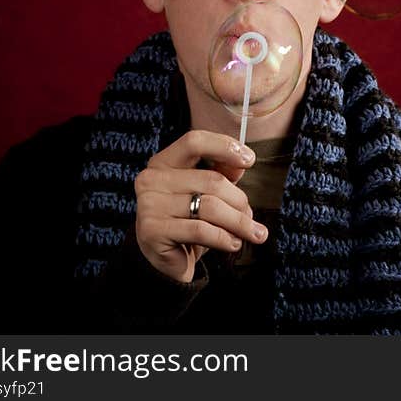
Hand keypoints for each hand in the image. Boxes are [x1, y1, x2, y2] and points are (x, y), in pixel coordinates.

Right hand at [133, 130, 267, 281]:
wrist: (168, 259)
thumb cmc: (190, 219)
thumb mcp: (207, 192)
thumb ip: (222, 173)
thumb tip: (242, 162)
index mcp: (164, 162)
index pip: (195, 142)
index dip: (224, 146)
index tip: (250, 159)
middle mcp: (152, 180)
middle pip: (211, 180)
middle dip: (239, 201)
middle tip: (251, 216)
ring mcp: (149, 205)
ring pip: (210, 207)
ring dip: (238, 222)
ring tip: (251, 232)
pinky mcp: (152, 231)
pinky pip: (201, 230)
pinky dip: (224, 238)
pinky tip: (233, 243)